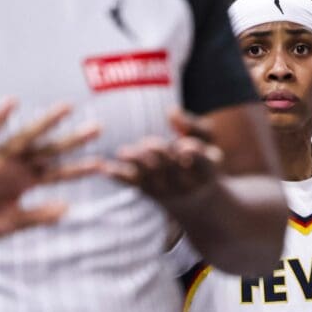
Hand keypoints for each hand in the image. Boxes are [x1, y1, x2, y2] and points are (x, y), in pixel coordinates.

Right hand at [0, 100, 100, 237]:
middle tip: (99, 128)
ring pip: (26, 138)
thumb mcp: (9, 224)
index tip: (103, 164)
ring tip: (67, 108)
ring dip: (46, 123)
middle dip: (73, 141)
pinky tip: (11, 102)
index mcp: (26, 181)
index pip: (59, 174)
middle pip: (50, 151)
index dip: (80, 170)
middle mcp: (16, 167)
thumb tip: (67, 208)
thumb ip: (37, 217)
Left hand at [105, 110, 222, 205]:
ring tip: (124, 152)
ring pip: (150, 179)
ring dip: (137, 165)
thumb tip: (171, 112)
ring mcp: (167, 191)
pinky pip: (132, 185)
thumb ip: (192, 125)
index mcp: (207, 171)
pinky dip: (118, 177)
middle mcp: (187, 185)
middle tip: (150, 144)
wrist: (195, 199)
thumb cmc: (201, 158)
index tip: (185, 146)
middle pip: (173, 171)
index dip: (196, 156)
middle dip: (161, 157)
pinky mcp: (148, 193)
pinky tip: (104, 167)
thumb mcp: (206, 141)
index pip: (204, 165)